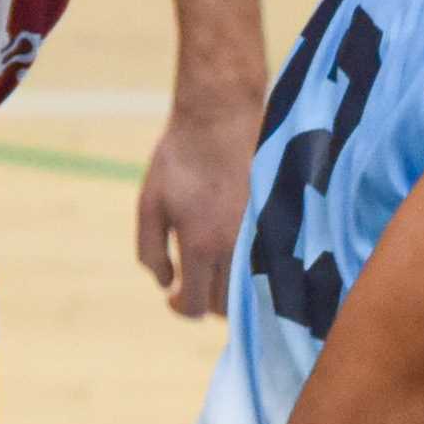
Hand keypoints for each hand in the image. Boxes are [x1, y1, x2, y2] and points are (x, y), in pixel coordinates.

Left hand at [137, 95, 255, 319]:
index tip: (174, 295)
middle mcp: (235, 247)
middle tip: (194, 280)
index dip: (179, 307)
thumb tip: (166, 283)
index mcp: (200, 244)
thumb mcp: (150, 203)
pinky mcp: (274, 221)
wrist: (220, 117)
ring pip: (251, 291)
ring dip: (231, 289)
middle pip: (225, 307)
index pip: (194, 306)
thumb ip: (151, 250)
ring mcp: (259, 235)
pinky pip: (267, 264)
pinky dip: (252, 270)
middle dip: (206, 300)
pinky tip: (237, 253)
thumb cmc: (179, 158)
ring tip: (215, 268)